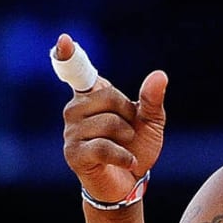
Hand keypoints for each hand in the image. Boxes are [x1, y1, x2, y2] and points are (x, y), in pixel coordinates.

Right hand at [57, 33, 167, 206]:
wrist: (129, 183)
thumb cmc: (136, 147)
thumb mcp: (150, 121)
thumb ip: (152, 99)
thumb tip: (159, 75)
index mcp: (91, 96)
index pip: (76, 70)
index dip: (68, 53)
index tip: (63, 39)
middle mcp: (75, 110)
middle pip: (108, 96)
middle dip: (127, 115)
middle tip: (128, 132)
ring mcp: (71, 133)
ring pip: (108, 123)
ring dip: (126, 137)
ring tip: (124, 147)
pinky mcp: (74, 154)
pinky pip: (104, 147)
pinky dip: (123, 156)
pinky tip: (128, 162)